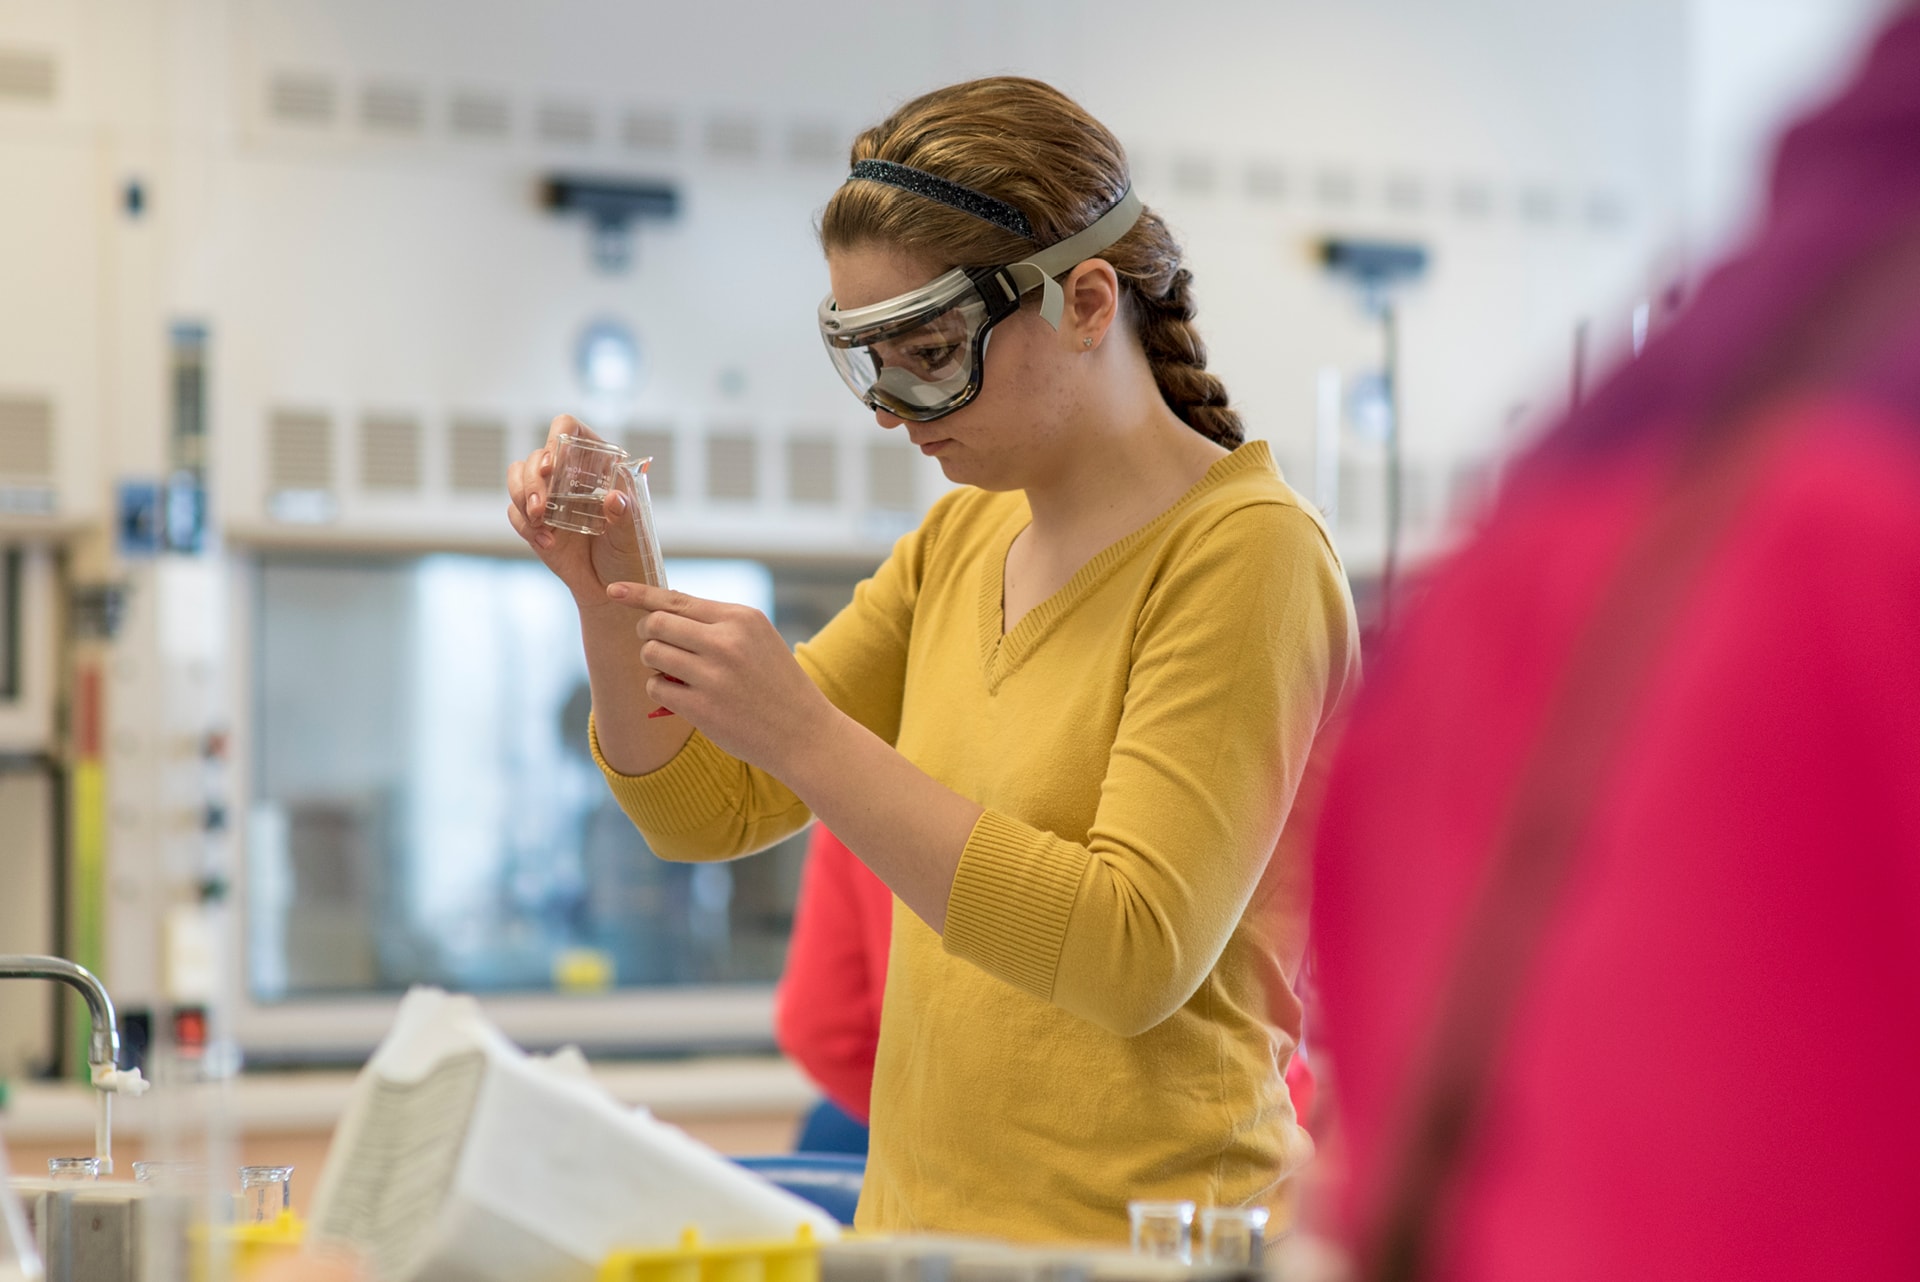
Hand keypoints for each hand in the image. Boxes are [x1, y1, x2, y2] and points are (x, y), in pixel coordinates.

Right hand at [507, 415, 652, 610]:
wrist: (609, 589)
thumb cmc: (629, 556)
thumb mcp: (632, 537)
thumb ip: (626, 517)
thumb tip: (615, 497)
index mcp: (597, 465)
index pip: (570, 430)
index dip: (557, 437)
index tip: (553, 465)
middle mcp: (569, 474)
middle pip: (537, 455)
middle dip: (533, 478)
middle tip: (542, 506)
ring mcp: (550, 496)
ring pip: (517, 475)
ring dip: (522, 496)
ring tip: (541, 522)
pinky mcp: (535, 520)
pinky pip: (515, 511)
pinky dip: (525, 526)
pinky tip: (547, 543)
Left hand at [608, 581, 835, 770]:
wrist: (804, 733)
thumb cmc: (777, 685)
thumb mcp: (758, 640)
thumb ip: (717, 623)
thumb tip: (662, 609)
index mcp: (741, 618)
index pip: (677, 599)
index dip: (639, 593)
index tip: (614, 590)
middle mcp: (726, 641)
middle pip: (656, 623)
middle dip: (648, 633)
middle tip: (658, 646)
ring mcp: (713, 675)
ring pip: (651, 653)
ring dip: (653, 663)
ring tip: (674, 673)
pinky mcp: (702, 708)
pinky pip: (655, 687)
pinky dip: (660, 690)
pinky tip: (682, 697)